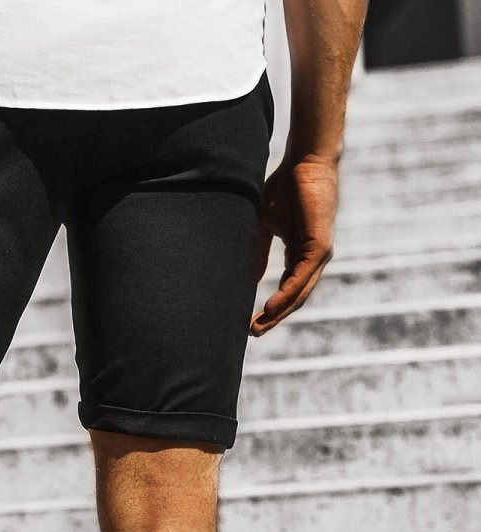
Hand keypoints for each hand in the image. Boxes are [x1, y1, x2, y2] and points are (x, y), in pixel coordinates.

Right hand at [250, 152, 337, 335]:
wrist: (305, 161)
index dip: (271, 307)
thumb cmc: (286, 187)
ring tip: (259, 327)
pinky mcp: (320, 246)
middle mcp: (313, 257)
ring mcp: (319, 253)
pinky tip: (271, 308)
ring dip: (279, 312)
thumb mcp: (265, 226)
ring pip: (299, 292)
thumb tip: (249, 279)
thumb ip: (258, 253)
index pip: (287, 288)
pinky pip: (301, 278)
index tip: (251, 322)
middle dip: (274, 317)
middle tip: (253, 333)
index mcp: (301, 252)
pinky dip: (286, 295)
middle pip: (295, 297)